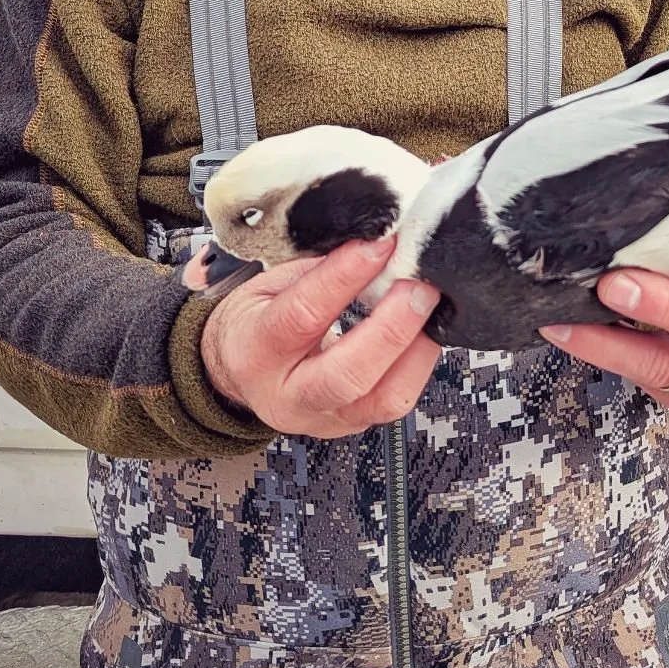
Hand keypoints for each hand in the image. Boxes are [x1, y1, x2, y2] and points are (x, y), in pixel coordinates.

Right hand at [194, 237, 441, 437]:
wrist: (236, 369)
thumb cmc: (255, 321)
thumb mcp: (266, 285)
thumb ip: (315, 269)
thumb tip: (370, 243)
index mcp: (255, 349)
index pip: (303, 316)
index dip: (345, 278)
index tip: (379, 246)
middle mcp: (286, 395)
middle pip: (346, 375)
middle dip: (392, 328)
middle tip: (419, 287)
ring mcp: (322, 419)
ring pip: (381, 400)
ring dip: (417, 350)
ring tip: (432, 310)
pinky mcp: (351, 424)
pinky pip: (395, 402)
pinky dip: (418, 365)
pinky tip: (426, 334)